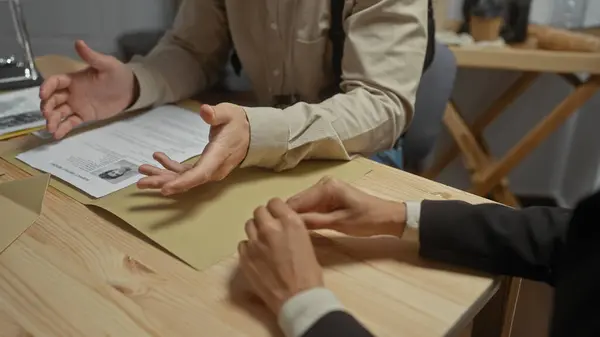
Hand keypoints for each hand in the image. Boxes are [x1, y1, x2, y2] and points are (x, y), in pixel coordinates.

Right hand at [39, 40, 135, 138]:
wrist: (131, 90)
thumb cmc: (118, 74)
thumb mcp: (107, 64)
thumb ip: (92, 56)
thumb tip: (78, 42)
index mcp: (74, 79)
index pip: (55, 82)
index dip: (47, 87)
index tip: (43, 94)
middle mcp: (72, 92)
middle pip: (53, 99)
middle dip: (47, 107)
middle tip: (47, 115)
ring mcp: (77, 105)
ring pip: (59, 112)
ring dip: (52, 120)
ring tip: (51, 128)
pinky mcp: (84, 115)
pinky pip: (70, 122)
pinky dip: (63, 128)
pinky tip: (57, 135)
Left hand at [137, 103, 249, 194]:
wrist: (251, 134)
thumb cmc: (238, 123)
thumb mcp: (229, 113)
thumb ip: (217, 113)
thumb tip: (205, 111)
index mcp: (218, 155)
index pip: (200, 173)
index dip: (182, 182)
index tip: (165, 189)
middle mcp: (213, 168)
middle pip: (187, 180)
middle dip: (164, 182)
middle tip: (141, 183)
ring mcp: (209, 170)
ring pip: (184, 178)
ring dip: (162, 176)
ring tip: (142, 171)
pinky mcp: (205, 167)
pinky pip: (186, 172)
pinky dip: (170, 168)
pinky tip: (158, 157)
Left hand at [238, 198, 323, 313]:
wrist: (297, 298)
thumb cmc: (308, 273)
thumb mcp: (305, 242)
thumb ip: (291, 229)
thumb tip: (282, 225)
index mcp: (290, 222)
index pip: (274, 202)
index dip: (276, 209)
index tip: (277, 216)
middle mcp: (270, 228)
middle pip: (259, 211)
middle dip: (264, 218)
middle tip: (270, 229)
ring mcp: (255, 243)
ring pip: (249, 225)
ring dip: (256, 231)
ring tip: (262, 242)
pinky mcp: (244, 257)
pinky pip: (243, 244)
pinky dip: (249, 248)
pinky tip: (257, 256)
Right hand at [287, 177, 406, 236]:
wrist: (389, 218)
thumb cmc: (366, 220)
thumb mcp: (339, 223)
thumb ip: (314, 222)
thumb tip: (289, 223)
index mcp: (325, 187)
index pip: (297, 201)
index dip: (284, 215)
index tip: (273, 229)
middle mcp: (323, 184)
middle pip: (299, 202)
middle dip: (289, 216)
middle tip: (278, 234)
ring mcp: (326, 190)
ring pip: (304, 206)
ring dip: (297, 218)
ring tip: (286, 233)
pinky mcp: (330, 198)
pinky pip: (313, 208)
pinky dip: (307, 217)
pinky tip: (300, 229)